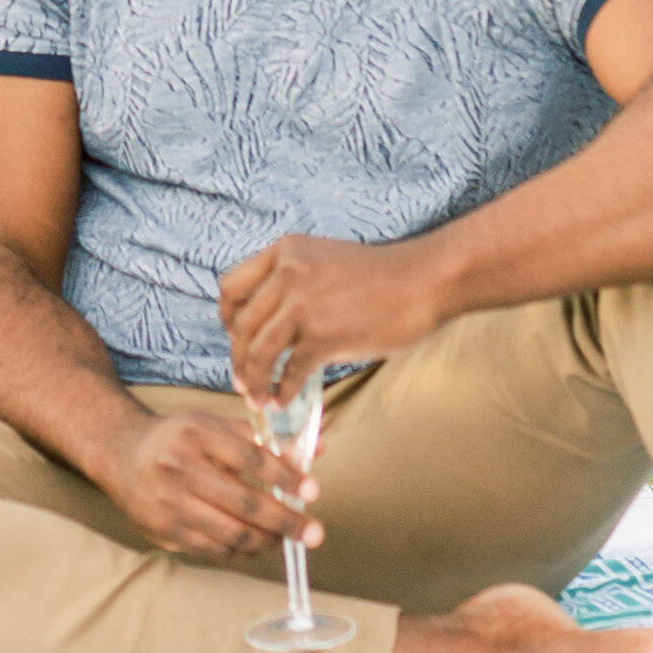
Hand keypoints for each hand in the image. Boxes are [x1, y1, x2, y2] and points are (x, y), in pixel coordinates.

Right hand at [97, 406, 318, 559]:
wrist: (121, 454)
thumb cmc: (179, 438)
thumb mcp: (215, 425)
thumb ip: (263, 439)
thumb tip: (316, 450)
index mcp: (196, 434)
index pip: (251, 459)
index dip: (287, 477)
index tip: (313, 492)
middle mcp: (179, 468)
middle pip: (245, 503)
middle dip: (286, 521)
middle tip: (314, 532)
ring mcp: (170, 504)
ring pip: (232, 534)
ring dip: (267, 541)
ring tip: (286, 539)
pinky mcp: (165, 532)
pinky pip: (214, 550)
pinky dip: (242, 552)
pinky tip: (257, 545)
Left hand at [219, 232, 449, 408]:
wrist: (426, 280)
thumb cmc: (383, 278)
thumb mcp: (325, 262)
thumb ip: (294, 283)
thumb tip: (271, 326)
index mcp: (284, 251)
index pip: (231, 286)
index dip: (227, 319)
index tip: (235, 339)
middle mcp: (287, 273)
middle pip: (241, 325)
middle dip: (238, 359)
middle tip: (242, 381)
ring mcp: (303, 303)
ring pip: (258, 351)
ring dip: (254, 381)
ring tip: (259, 398)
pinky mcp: (323, 334)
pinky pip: (289, 371)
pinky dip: (282, 391)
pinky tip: (285, 401)